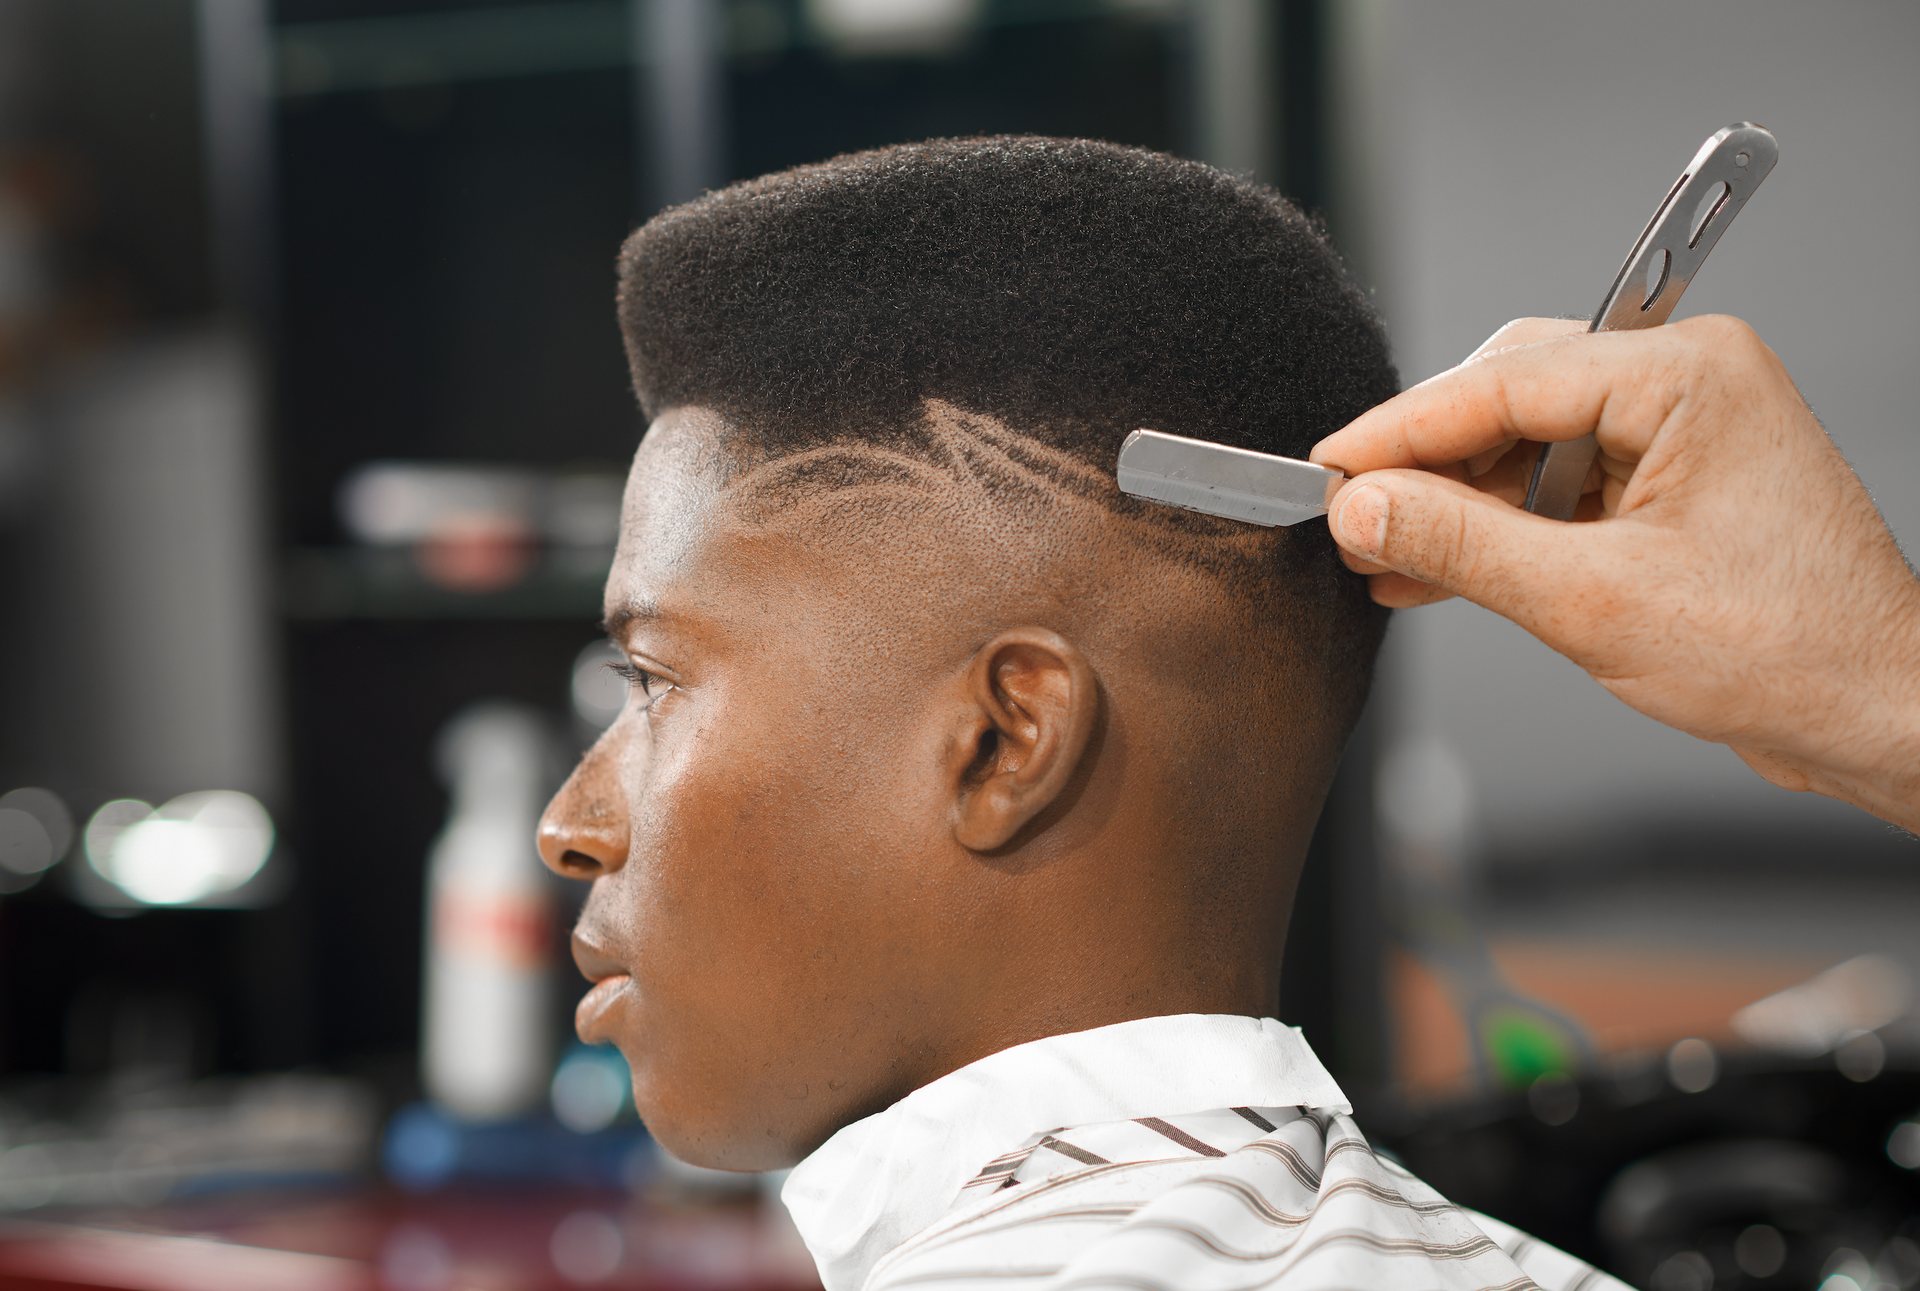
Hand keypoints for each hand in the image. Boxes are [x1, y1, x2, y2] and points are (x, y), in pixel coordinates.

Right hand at [1310, 314, 1919, 833]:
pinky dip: (1498, 529)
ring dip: (1454, 505)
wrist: (1878, 714)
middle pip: (1508, 399)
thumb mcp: (1593, 600)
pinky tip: (1436, 569)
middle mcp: (1687, 384)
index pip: (1502, 382)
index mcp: (1686, 375)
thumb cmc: (1791, 652)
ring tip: (1384, 556)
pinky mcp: (1672, 484)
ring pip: (1525, 446)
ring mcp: (1682, 433)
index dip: (1400, 430)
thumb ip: (1463, 545)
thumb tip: (1365, 509)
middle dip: (1425, 465)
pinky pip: (1557, 486)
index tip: (1329, 468)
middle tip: (1351, 516)